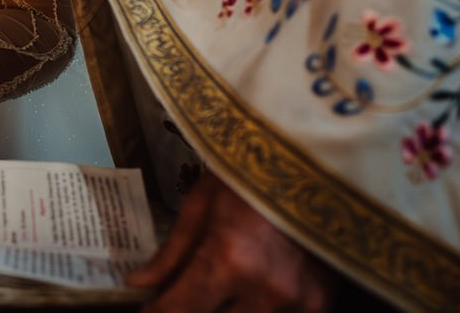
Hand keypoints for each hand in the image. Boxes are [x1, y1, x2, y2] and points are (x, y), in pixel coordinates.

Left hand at [130, 171, 334, 312]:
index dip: (158, 312)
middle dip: (193, 310)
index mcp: (227, 259)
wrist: (313, 161)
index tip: (150, 308)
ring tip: (222, 288)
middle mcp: (264, 290)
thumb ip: (171, 254)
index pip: (178, 311)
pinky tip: (253, 296)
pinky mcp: (321, 305)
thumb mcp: (200, 204)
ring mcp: (297, 303)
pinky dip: (263, 312)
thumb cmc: (249, 175)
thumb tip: (139, 284)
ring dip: (228, 311)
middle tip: (190, 293)